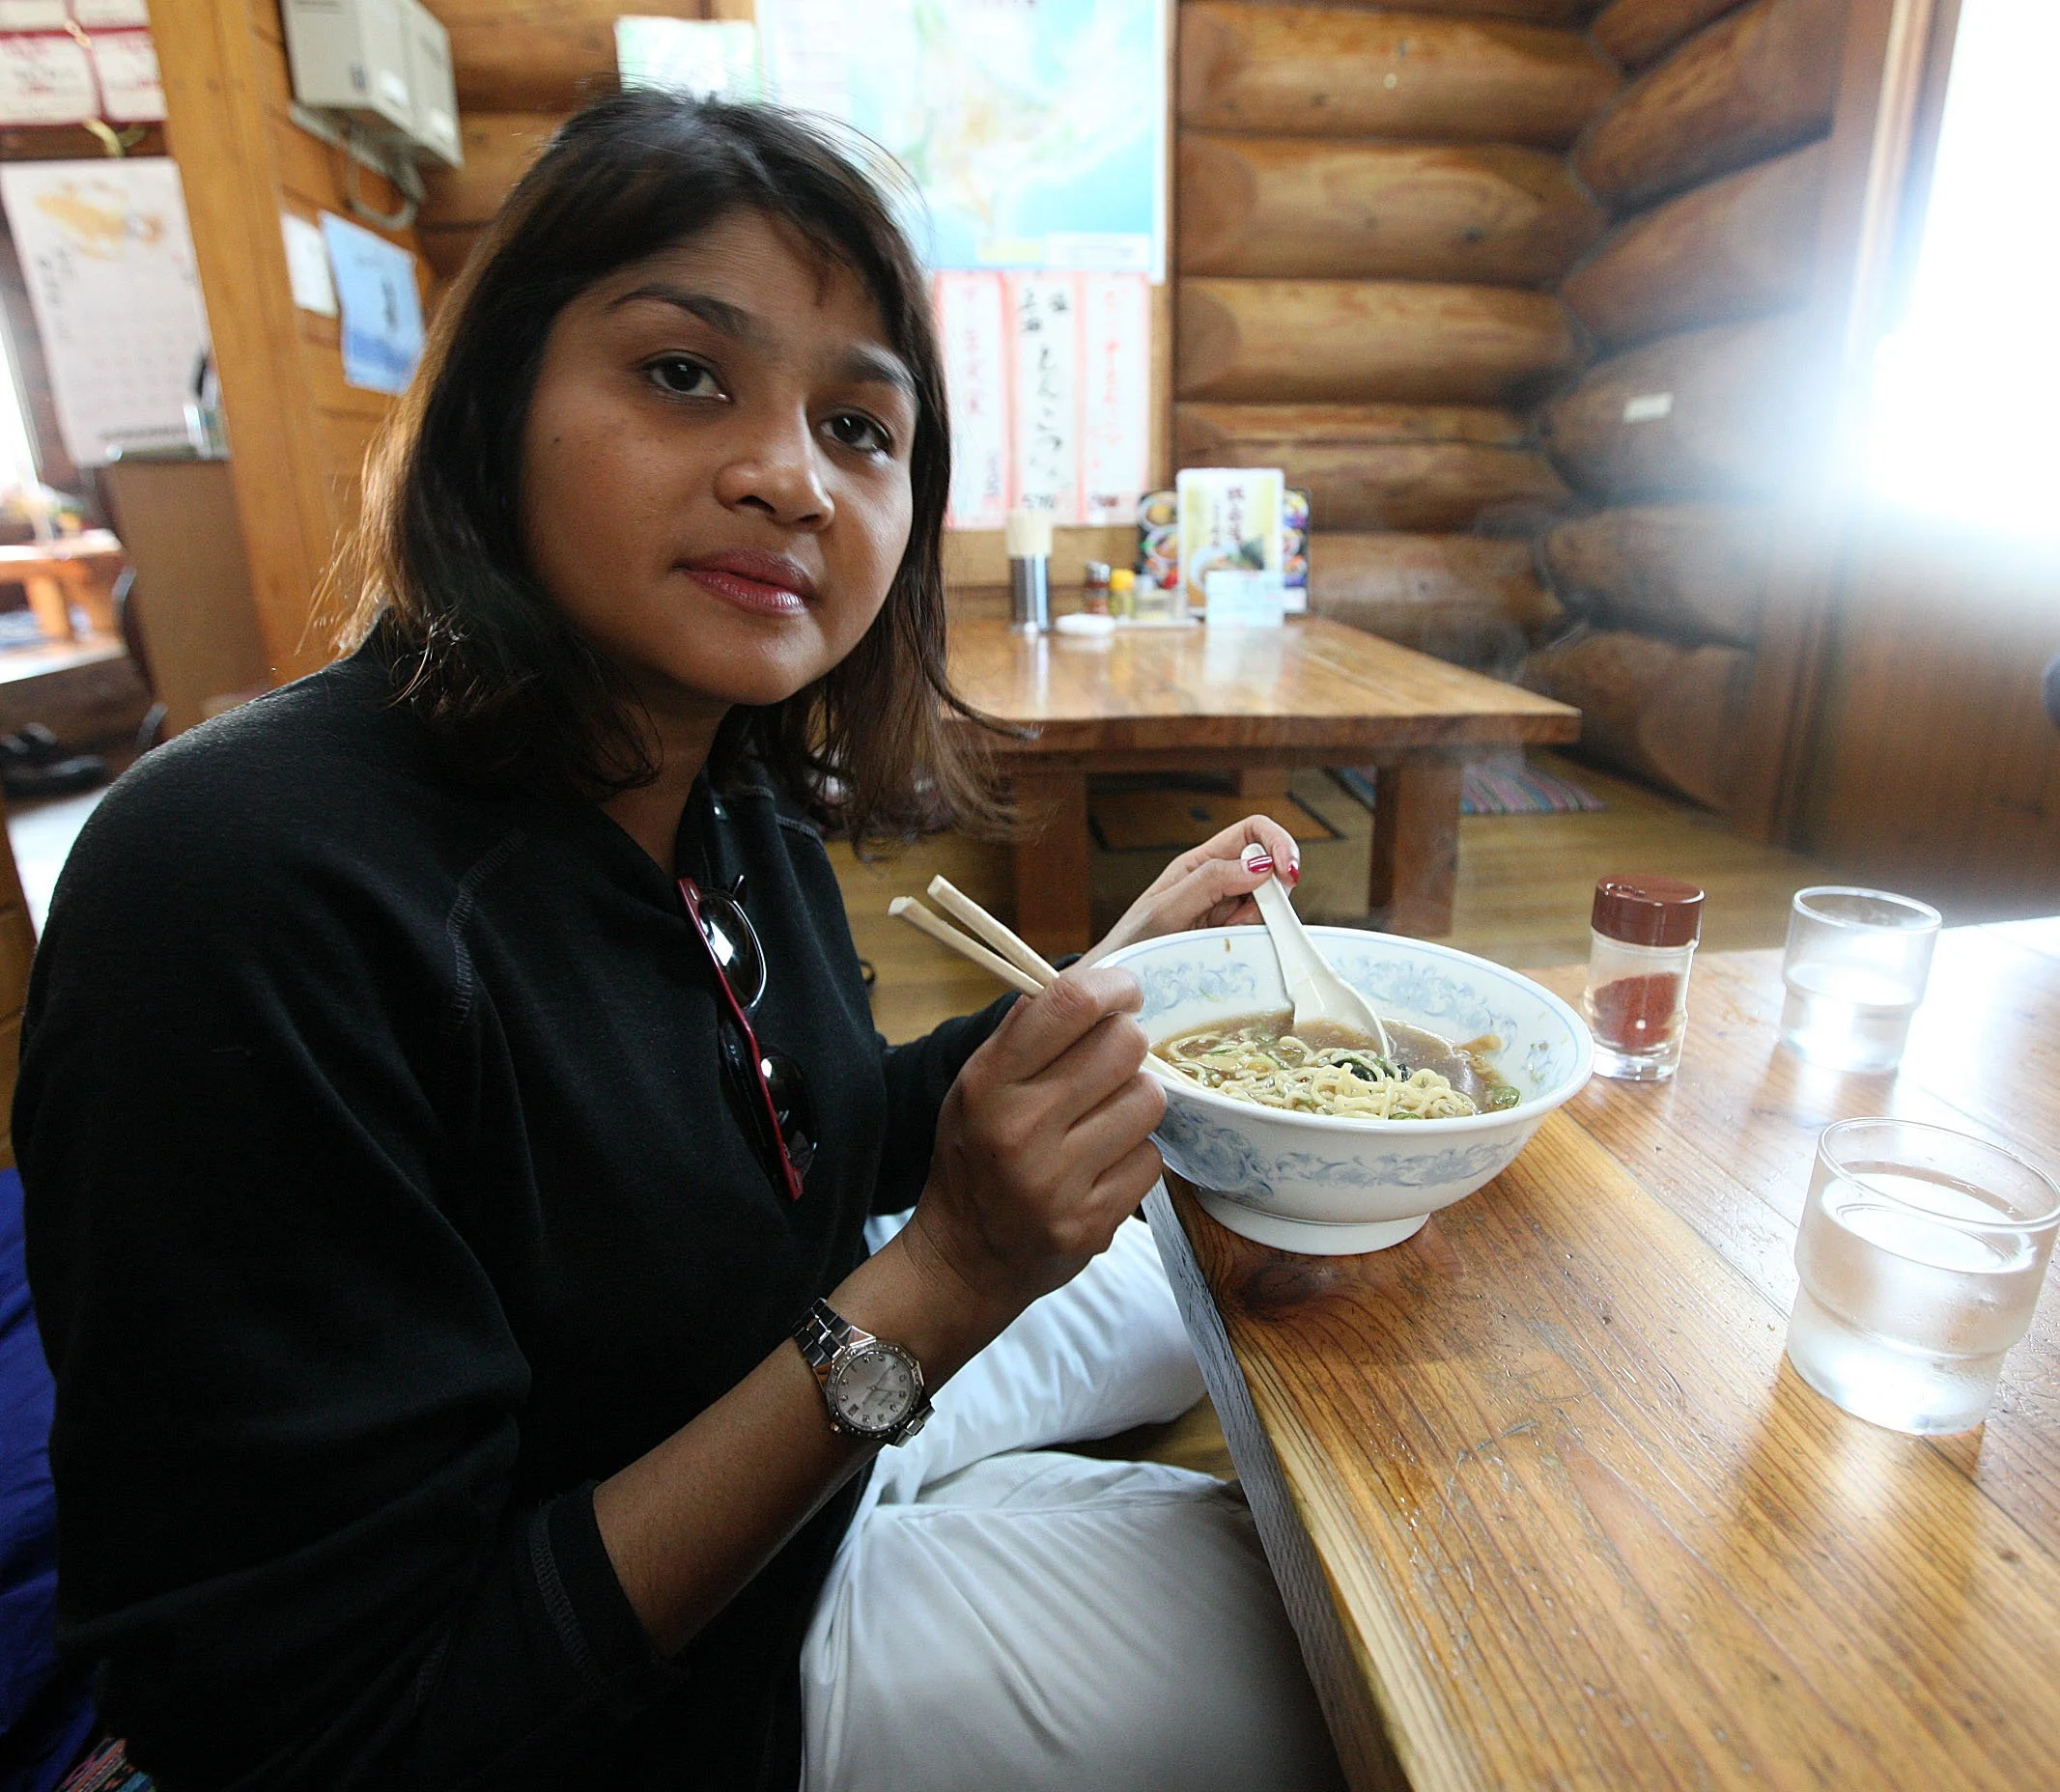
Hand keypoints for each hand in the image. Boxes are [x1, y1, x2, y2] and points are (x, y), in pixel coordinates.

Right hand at [899, 965, 1166, 1321]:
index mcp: (989, 1083)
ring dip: (1133, 1101)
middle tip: (1108, 1063)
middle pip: (1125, 1044)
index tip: (1123, 993)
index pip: (1071, 1002)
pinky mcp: (1094, 1222)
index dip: (1114, 985)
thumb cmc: (976, 1159)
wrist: (966, 1261)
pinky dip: (1135, 1154)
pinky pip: (1151, 1156)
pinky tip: (1103, 1163)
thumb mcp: (975, 1086)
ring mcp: (1059, 1181)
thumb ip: (1025, 1035)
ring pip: (1148, 1098)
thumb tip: (1090, 981)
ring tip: (1101, 1119)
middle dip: (1125, 1045)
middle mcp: (1022, 1129)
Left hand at [1081, 813, 1301, 965]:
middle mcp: (1220, 880)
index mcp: (1202, 862)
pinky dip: (1256, 939)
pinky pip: (1263, 930)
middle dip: (1271, 892)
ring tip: (1222, 935)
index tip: (1289, 872)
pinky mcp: (1236, 936)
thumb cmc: (1134, 942)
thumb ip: (1210, 882)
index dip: (1278, 842)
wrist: (1124, 980)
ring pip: (1271, 902)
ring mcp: (1230, 910)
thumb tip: (1261, 865)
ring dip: (1258, 920)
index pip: (1252, 831)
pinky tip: (1226, 946)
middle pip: (1271, 868)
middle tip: (1241, 919)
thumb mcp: (1167, 909)